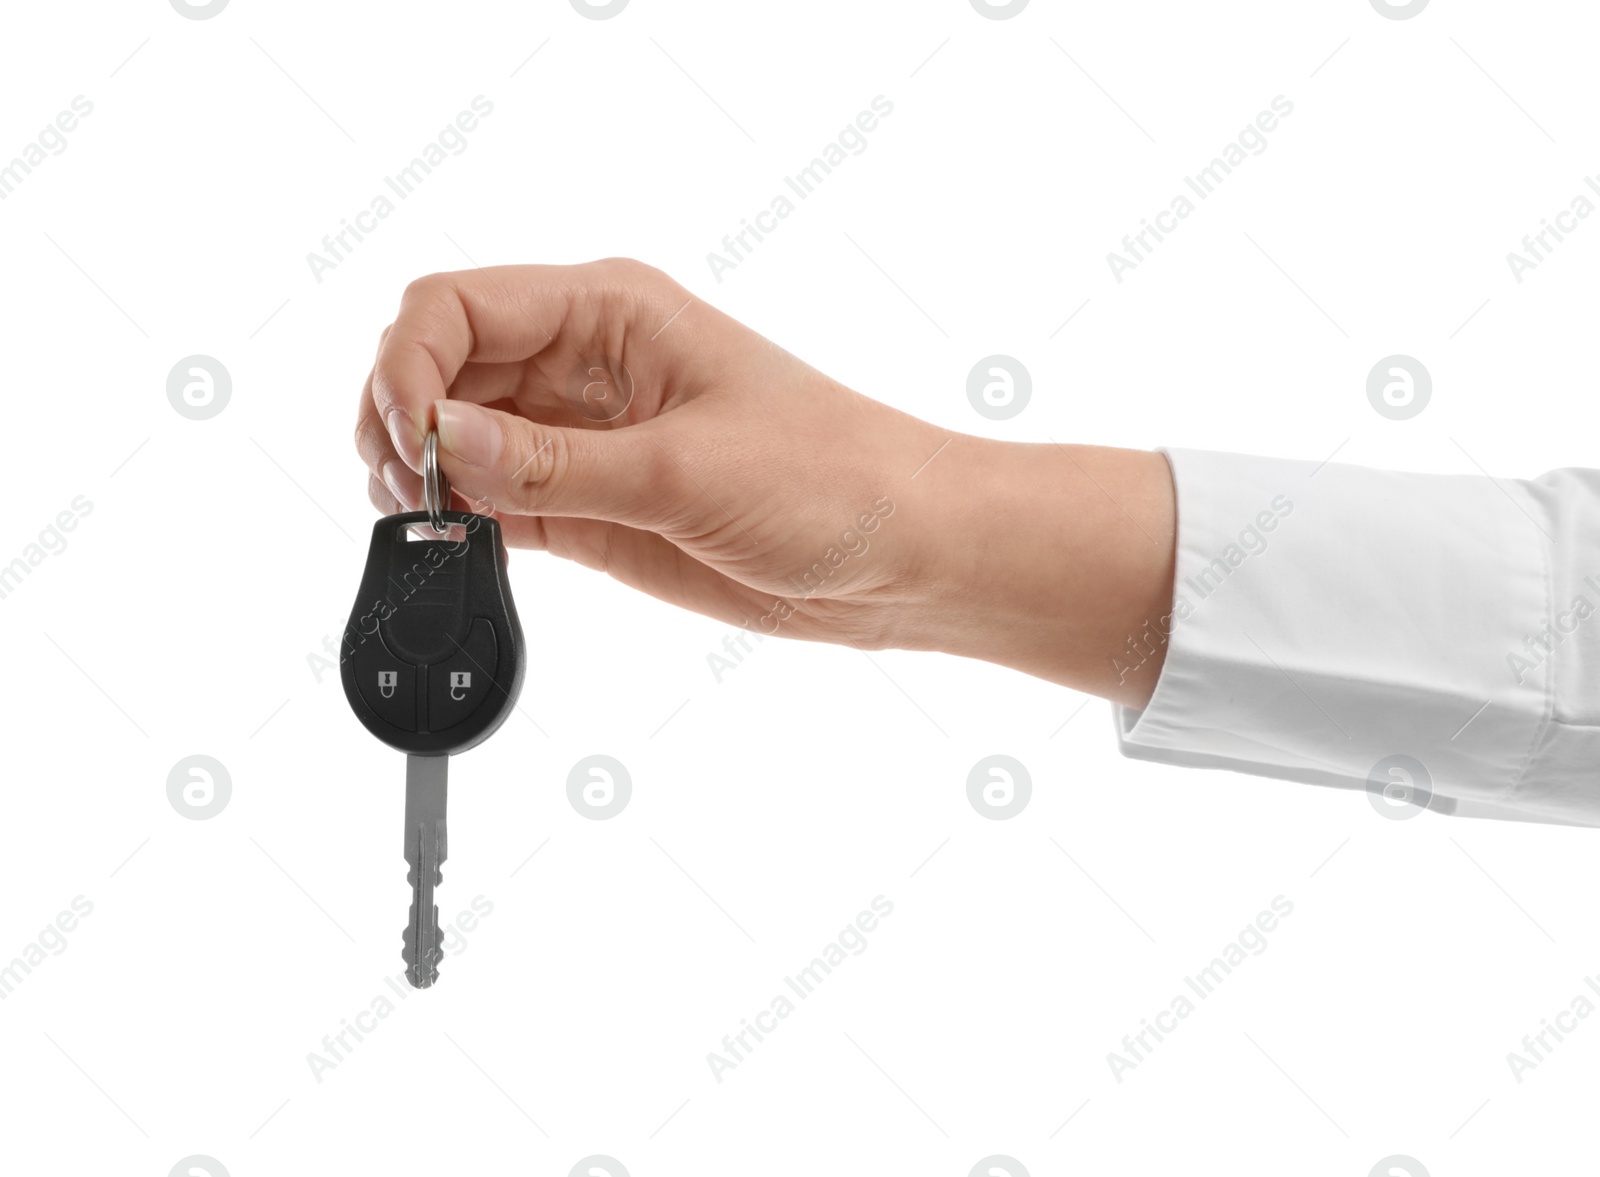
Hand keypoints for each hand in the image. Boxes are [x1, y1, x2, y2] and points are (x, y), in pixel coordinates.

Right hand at [354, 259, 1175, 704]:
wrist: (903, 554)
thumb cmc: (833, 480)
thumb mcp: (686, 470)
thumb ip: (555, 464)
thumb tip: (443, 442)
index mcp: (611, 311)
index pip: (457, 306)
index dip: (408, 364)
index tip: (411, 440)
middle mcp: (585, 364)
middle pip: (442, 367)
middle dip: (402, 421)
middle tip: (409, 492)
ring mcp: (584, 438)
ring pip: (457, 438)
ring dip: (423, 476)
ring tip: (426, 524)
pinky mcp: (592, 506)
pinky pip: (496, 501)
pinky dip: (461, 523)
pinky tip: (457, 550)